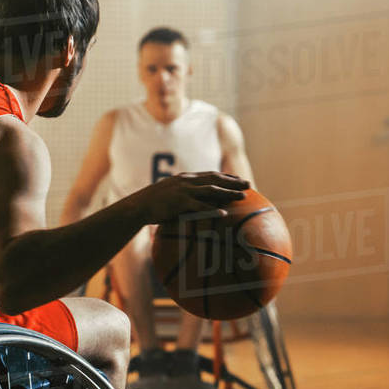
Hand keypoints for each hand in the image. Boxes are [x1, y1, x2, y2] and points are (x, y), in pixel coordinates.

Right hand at [131, 172, 249, 223]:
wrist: (138, 206)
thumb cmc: (155, 203)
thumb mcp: (171, 193)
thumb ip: (184, 193)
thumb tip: (195, 201)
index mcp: (186, 178)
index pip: (211, 175)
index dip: (227, 177)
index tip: (240, 180)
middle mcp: (187, 181)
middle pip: (215, 180)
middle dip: (234, 183)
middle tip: (249, 186)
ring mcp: (184, 191)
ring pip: (211, 191)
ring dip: (229, 193)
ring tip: (243, 197)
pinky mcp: (179, 203)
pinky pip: (199, 207)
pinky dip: (212, 209)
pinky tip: (223, 213)